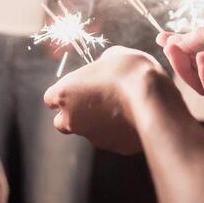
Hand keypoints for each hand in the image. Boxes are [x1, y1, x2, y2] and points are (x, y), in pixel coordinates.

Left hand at [43, 47, 167, 154]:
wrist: (153, 101)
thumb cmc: (130, 72)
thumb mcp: (114, 55)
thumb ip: (102, 63)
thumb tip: (106, 65)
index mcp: (64, 93)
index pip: (50, 98)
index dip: (64, 93)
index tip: (78, 87)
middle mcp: (72, 119)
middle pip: (62, 122)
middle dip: (74, 115)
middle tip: (95, 102)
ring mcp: (93, 137)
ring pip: (89, 132)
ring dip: (99, 123)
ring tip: (122, 107)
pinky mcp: (115, 148)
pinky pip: (114, 139)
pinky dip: (120, 131)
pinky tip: (136, 117)